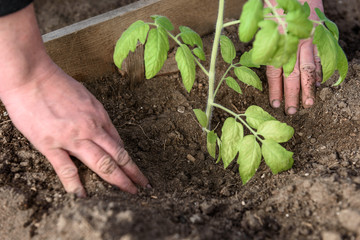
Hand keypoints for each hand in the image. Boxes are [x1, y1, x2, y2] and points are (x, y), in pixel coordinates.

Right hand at [0, 4, 148, 196]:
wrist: (31, 76)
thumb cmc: (57, 84)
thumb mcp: (86, 97)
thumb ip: (96, 116)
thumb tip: (106, 134)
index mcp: (99, 116)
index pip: (118, 143)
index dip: (129, 160)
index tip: (135, 170)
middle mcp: (91, 128)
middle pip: (118, 156)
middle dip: (133, 173)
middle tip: (142, 187)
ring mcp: (73, 138)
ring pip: (102, 163)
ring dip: (119, 180)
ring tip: (129, 192)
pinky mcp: (51, 145)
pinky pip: (67, 169)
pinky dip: (76, 185)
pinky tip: (83, 195)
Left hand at [266, 0, 322, 114]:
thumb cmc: (275, 6)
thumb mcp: (264, 24)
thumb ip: (264, 44)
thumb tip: (262, 62)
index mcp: (276, 44)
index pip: (275, 73)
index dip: (275, 90)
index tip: (275, 104)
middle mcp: (293, 46)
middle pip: (292, 76)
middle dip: (292, 95)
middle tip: (292, 111)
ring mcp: (308, 41)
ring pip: (309, 69)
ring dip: (309, 88)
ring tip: (309, 103)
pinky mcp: (319, 36)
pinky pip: (320, 57)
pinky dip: (320, 71)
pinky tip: (320, 83)